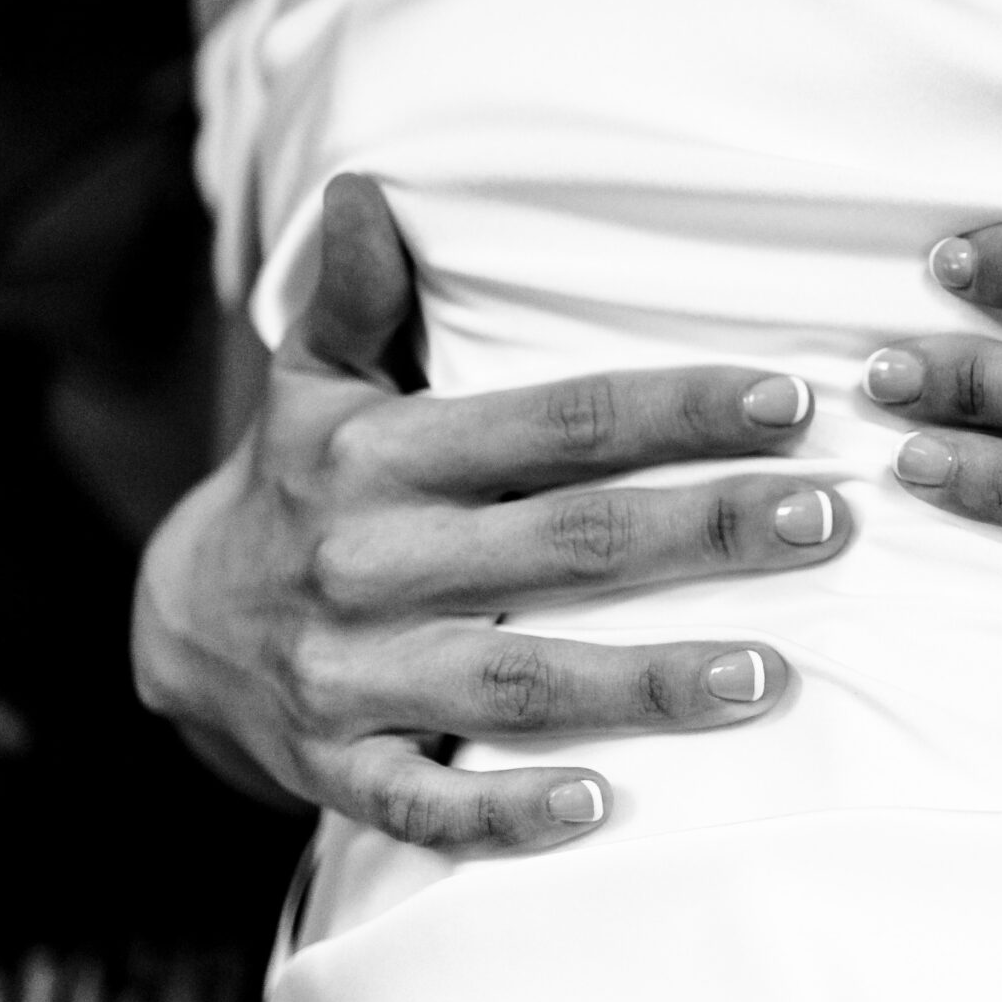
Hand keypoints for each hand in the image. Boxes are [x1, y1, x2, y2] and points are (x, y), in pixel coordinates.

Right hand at [133, 174, 850, 850]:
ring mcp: (351, 676)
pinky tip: (604, 810)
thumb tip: (368, 187)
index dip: (673, 411)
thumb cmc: (296, 485)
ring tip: (769, 675)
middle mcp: (370, 562)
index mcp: (381, 455)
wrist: (174, 629)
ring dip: (644, 683)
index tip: (790, 403)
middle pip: (565, 546)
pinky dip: (507, 814)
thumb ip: (356, 295)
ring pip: (515, 683)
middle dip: (701, 533)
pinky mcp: (337, 769)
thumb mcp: (311, 383)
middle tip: (827, 522)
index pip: (555, 423)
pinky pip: (425, 806)